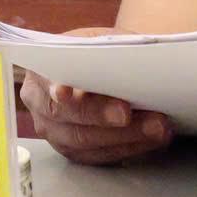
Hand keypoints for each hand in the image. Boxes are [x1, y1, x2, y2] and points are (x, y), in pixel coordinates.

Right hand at [17, 30, 175, 166]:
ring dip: (125, 137)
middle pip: (67, 117)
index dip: (57, 89)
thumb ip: (109, 50)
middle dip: (100, 116)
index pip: (45, 83)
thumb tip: (136, 59)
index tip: (66, 91)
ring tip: (156, 128)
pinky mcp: (74, 151)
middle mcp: (40, 106)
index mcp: (40, 72)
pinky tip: (152, 139)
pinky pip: (100, 156)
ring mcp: (55, 133)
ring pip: (86, 142)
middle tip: (128, 114)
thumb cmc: (98, 51)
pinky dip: (129, 147)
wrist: (99, 67)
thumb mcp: (99, 40)